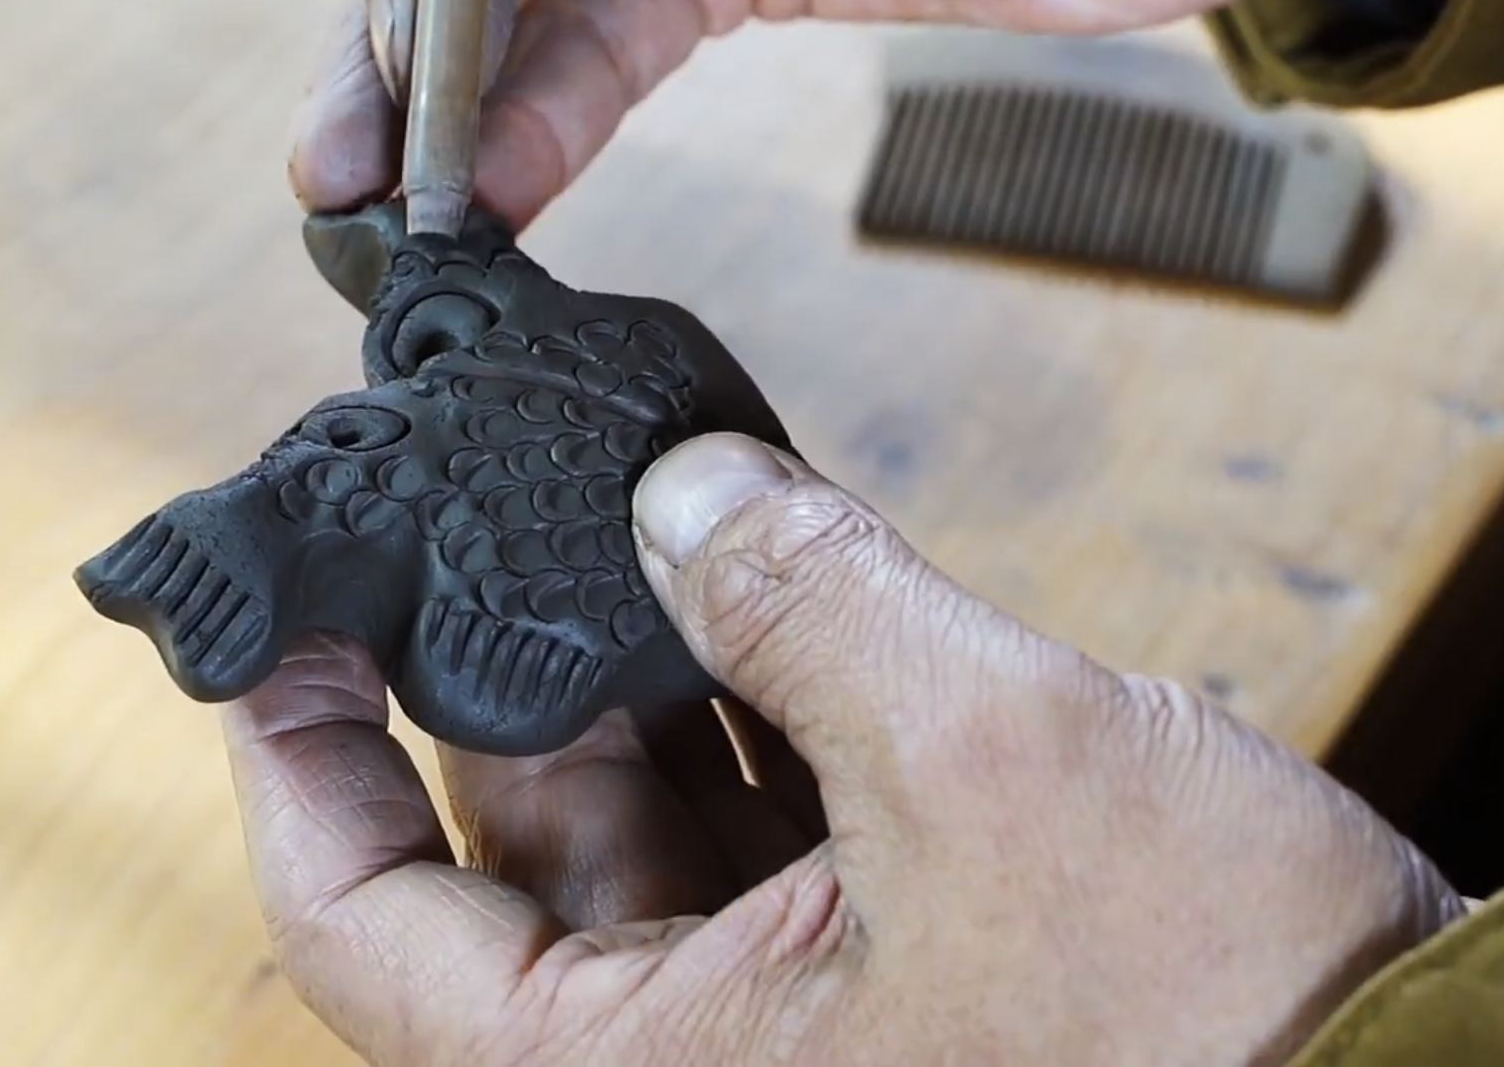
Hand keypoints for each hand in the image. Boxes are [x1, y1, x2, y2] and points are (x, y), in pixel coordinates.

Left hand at [225, 432, 1465, 1065]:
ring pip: (651, 829)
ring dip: (647, 666)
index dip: (299, 769)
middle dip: (508, 664)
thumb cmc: (1220, 1012)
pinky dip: (761, 701)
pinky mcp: (898, 968)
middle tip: (487, 503)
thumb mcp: (988, 757)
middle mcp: (702, 1064)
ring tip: (642, 507)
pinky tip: (775, 571)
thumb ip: (808, 601)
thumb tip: (681, 492)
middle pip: (518, 856)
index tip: (283, 628)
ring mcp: (803, 1016)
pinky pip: (771, 825)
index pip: (370, 938)